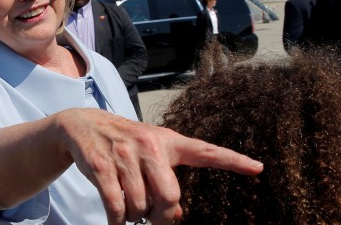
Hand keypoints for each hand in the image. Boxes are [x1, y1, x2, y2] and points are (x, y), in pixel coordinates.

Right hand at [56, 109, 263, 223]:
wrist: (83, 125)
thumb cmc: (125, 146)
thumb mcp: (150, 156)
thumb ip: (166, 181)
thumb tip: (177, 216)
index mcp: (169, 142)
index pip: (206, 151)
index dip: (233, 161)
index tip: (258, 168)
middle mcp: (150, 145)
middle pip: (169, 196)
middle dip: (161, 216)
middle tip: (151, 216)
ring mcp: (125, 154)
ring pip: (139, 206)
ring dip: (134, 218)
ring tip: (128, 208)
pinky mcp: (101, 165)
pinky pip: (116, 207)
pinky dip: (117, 221)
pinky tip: (116, 218)